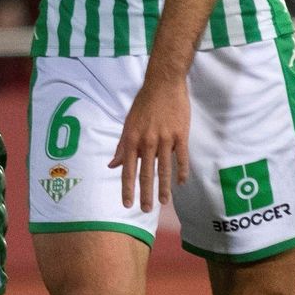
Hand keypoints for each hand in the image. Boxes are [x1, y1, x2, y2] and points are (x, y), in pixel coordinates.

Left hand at [109, 75, 190, 211]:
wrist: (163, 85)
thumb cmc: (143, 104)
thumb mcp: (128, 124)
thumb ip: (121, 146)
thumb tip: (112, 164)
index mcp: (132, 139)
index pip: (128, 169)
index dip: (127, 188)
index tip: (126, 203)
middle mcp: (147, 141)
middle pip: (146, 173)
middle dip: (145, 193)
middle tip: (145, 210)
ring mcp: (165, 139)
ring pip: (164, 169)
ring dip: (164, 187)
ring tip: (164, 202)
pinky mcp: (181, 135)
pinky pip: (182, 158)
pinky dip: (182, 171)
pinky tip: (181, 183)